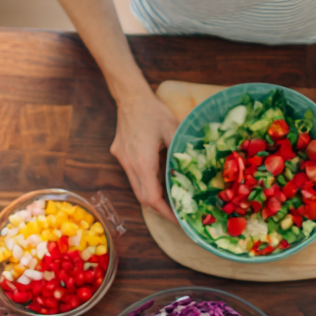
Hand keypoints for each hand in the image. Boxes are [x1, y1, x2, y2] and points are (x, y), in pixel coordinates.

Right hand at [110, 93, 179, 220]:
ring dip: (152, 197)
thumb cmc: (154, 112)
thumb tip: (194, 171)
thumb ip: (181, 153)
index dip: (165, 212)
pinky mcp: (121, 155)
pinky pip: (133, 176)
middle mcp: (130, 164)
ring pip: (136, 188)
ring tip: (170, 200)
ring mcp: (123, 160)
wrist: (130, 97)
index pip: (152, 197)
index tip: (178, 219)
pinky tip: (159, 181)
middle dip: (160, 209)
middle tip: (177, 213)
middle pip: (143, 197)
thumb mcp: (174, 131)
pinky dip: (146, 183)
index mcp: (143, 162)